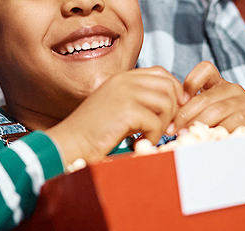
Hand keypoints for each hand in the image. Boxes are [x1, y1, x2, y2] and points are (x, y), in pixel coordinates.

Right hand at [46, 66, 185, 165]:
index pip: (162, 74)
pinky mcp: (125, 110)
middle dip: (174, 110)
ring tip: (150, 137)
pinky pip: (155, 122)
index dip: (174, 93)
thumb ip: (140, 100)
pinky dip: (152, 137)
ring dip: (163, 125)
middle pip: (169, 87)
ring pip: (166, 104)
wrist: (71, 143)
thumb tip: (173, 104)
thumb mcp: (119, 108)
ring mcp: (124, 93)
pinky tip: (139, 142)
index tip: (172, 114)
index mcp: (123, 77)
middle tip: (166, 130)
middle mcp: (124, 80)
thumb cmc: (95, 132)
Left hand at [168, 61, 244, 134]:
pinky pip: (236, 121)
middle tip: (172, 130)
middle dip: (186, 115)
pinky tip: (210, 137)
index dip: (191, 82)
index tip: (179, 102)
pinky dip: (220, 130)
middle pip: (206, 97)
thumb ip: (189, 112)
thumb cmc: (222, 127)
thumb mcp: (204, 116)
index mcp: (219, 84)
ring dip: (199, 124)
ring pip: (218, 110)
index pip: (206, 69)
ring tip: (187, 135)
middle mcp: (233, 89)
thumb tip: (168, 122)